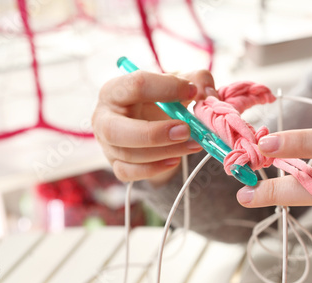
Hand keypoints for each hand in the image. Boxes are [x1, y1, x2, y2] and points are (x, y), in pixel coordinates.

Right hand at [93, 70, 217, 184]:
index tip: (192, 92)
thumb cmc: (164, 99)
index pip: (135, 86)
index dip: (167, 88)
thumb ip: (198, 80)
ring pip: (128, 154)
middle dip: (154, 133)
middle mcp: (103, 117)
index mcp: (116, 89)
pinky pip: (129, 172)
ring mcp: (107, 144)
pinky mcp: (116, 164)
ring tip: (193, 144)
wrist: (156, 121)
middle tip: (186, 130)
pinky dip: (154, 169)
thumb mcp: (180, 83)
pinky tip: (175, 159)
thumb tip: (207, 93)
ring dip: (165, 151)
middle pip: (115, 129)